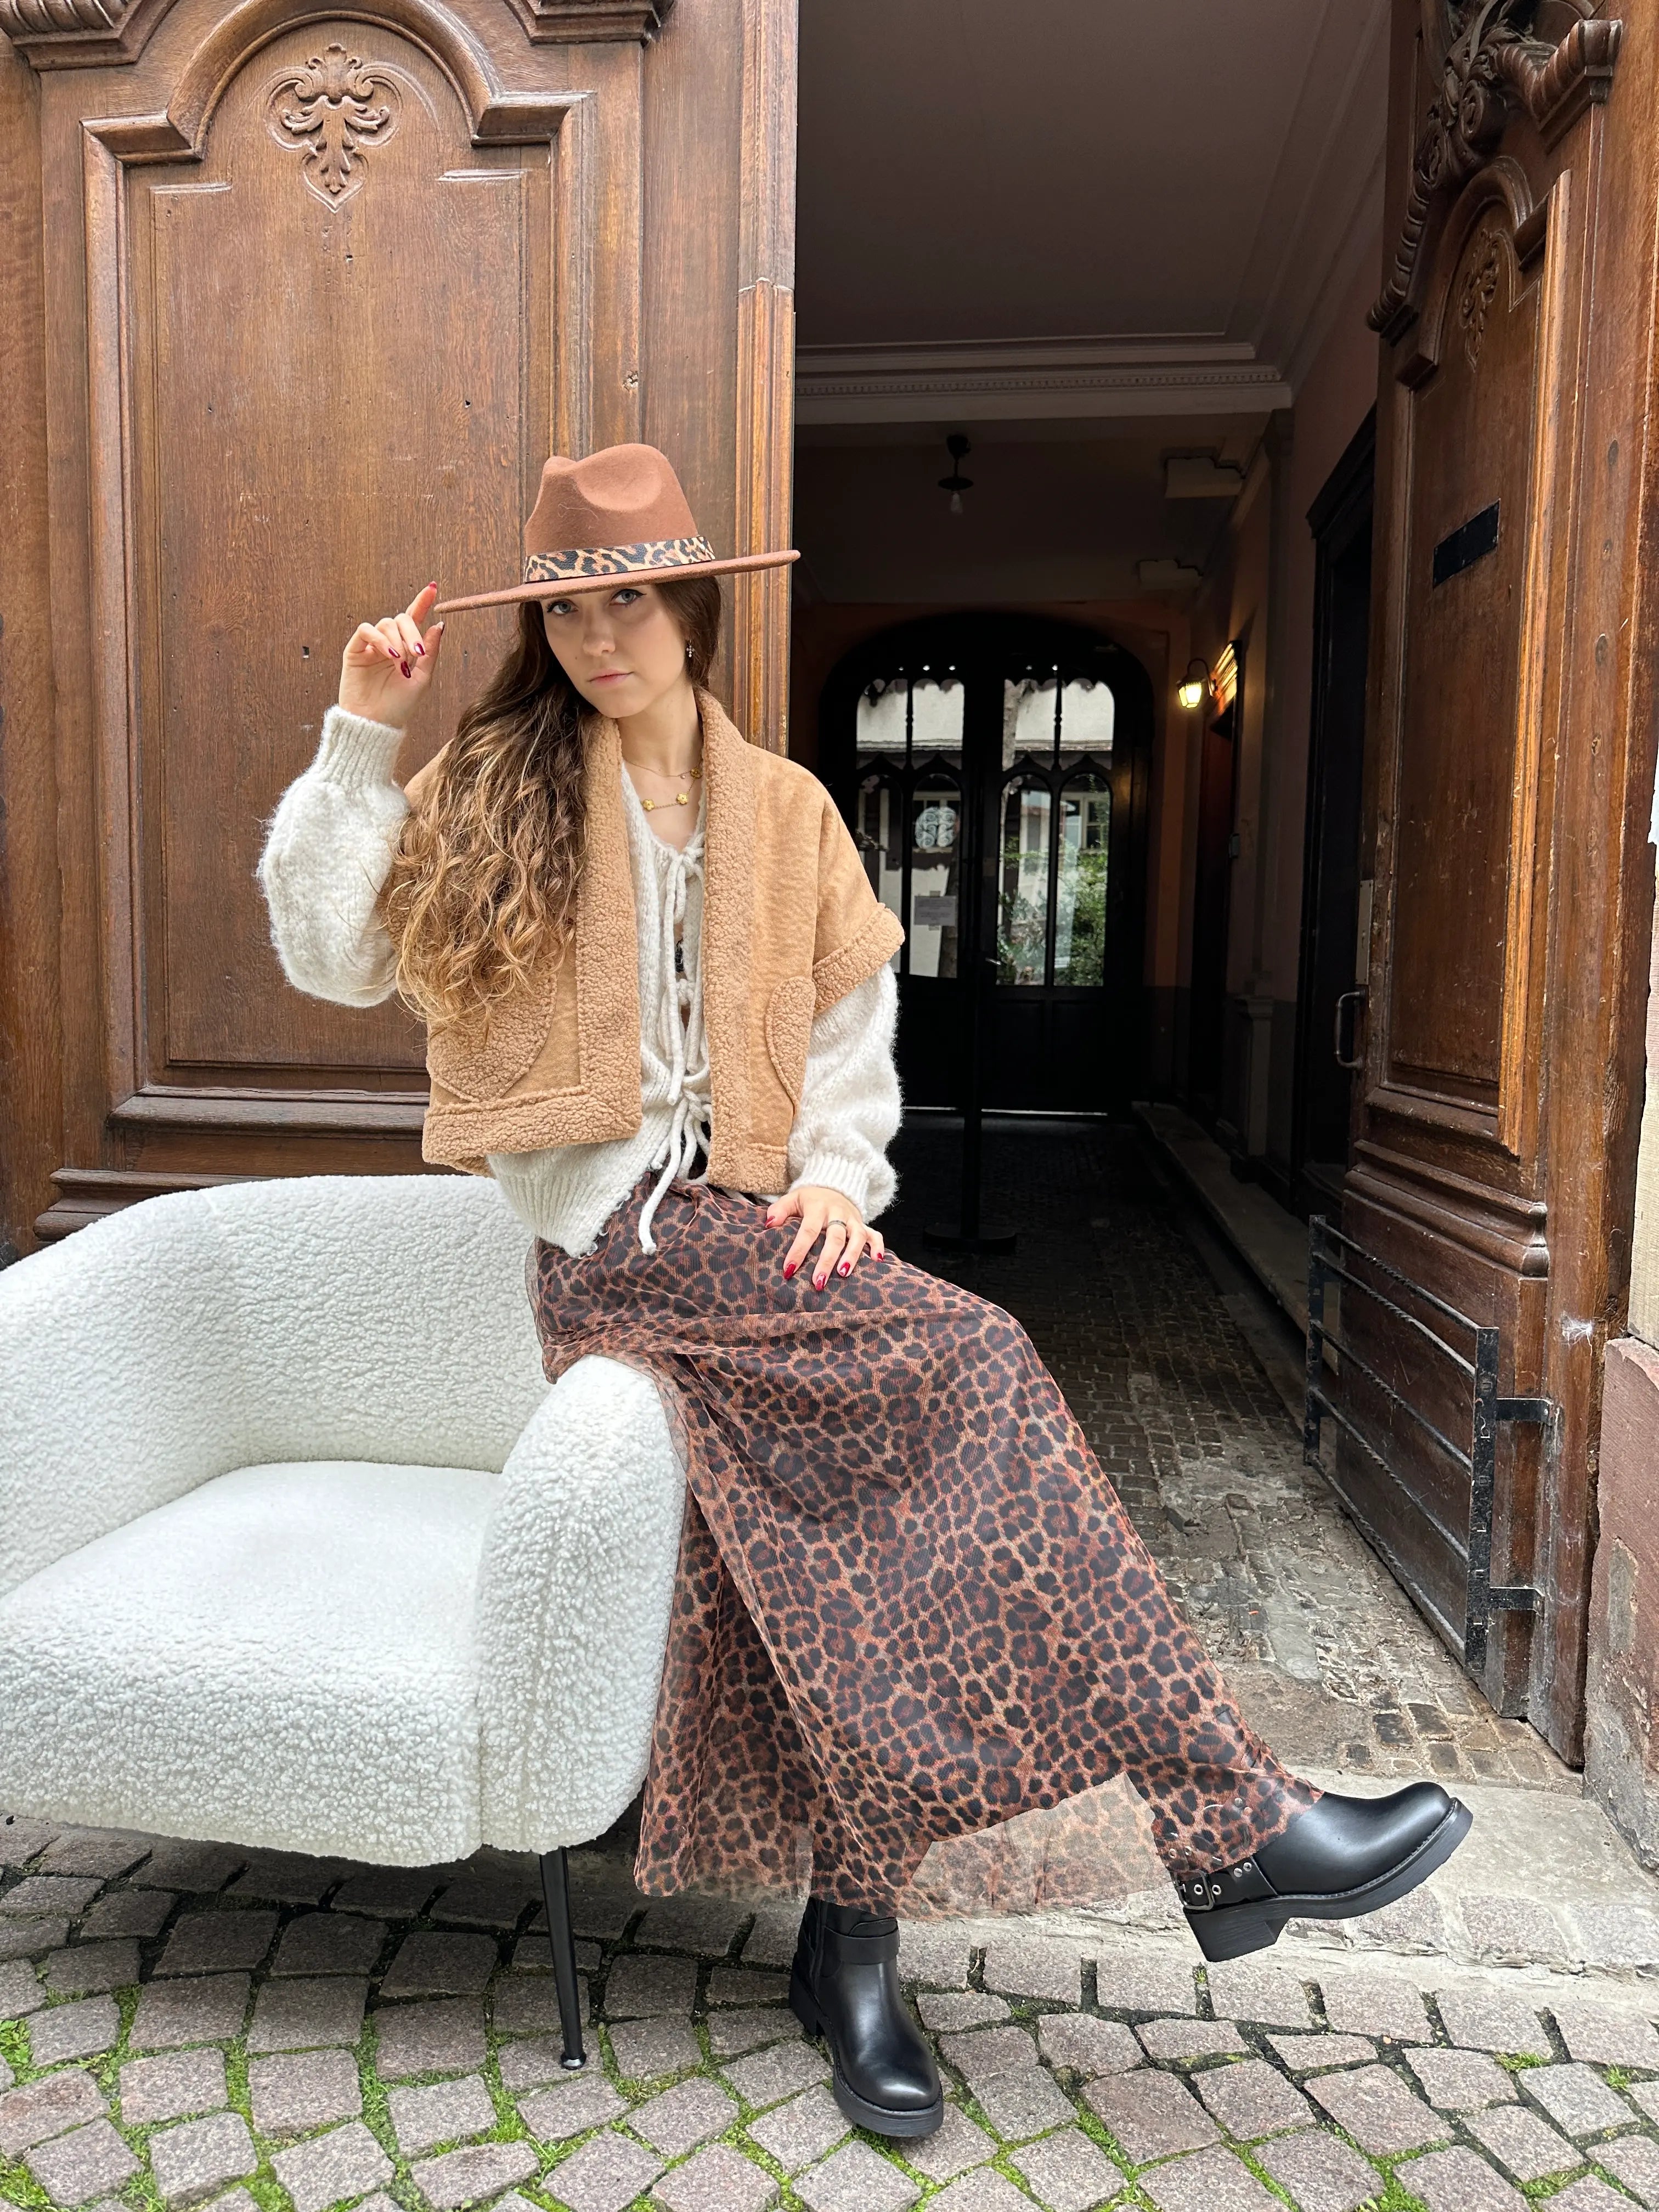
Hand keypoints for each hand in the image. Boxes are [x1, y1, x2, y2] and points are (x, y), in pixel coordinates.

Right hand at [337, 583, 444, 728]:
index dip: (422, 603)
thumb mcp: (422, 679)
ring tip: (401, 661)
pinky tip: (389, 655)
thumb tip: (439, 625)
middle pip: (401, 619)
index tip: (432, 588)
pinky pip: (366, 630)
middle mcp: (389, 644)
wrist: (376, 724)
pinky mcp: (355, 650)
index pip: (414, 620)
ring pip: (385, 623)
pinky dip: (380, 639)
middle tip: (417, 652)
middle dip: (412, 630)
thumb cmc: (399, 707)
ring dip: (397, 639)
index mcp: (406, 650)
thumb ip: (430, 652)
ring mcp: (371, 646)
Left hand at [766, 1186, 885, 1288]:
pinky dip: (878, 1247)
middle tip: (818, 1282)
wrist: (834, 1185)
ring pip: (857, 1237)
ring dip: (852, 1256)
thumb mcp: (792, 1199)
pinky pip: (876, 1234)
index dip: (798, 1251)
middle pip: (835, 1238)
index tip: (789, 1271)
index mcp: (817, 1207)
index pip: (808, 1231)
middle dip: (827, 1261)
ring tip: (843, 1275)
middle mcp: (838, 1213)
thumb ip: (779, 1210)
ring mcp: (853, 1219)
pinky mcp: (864, 1224)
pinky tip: (877, 1261)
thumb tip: (769, 1224)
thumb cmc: (810, 1200)